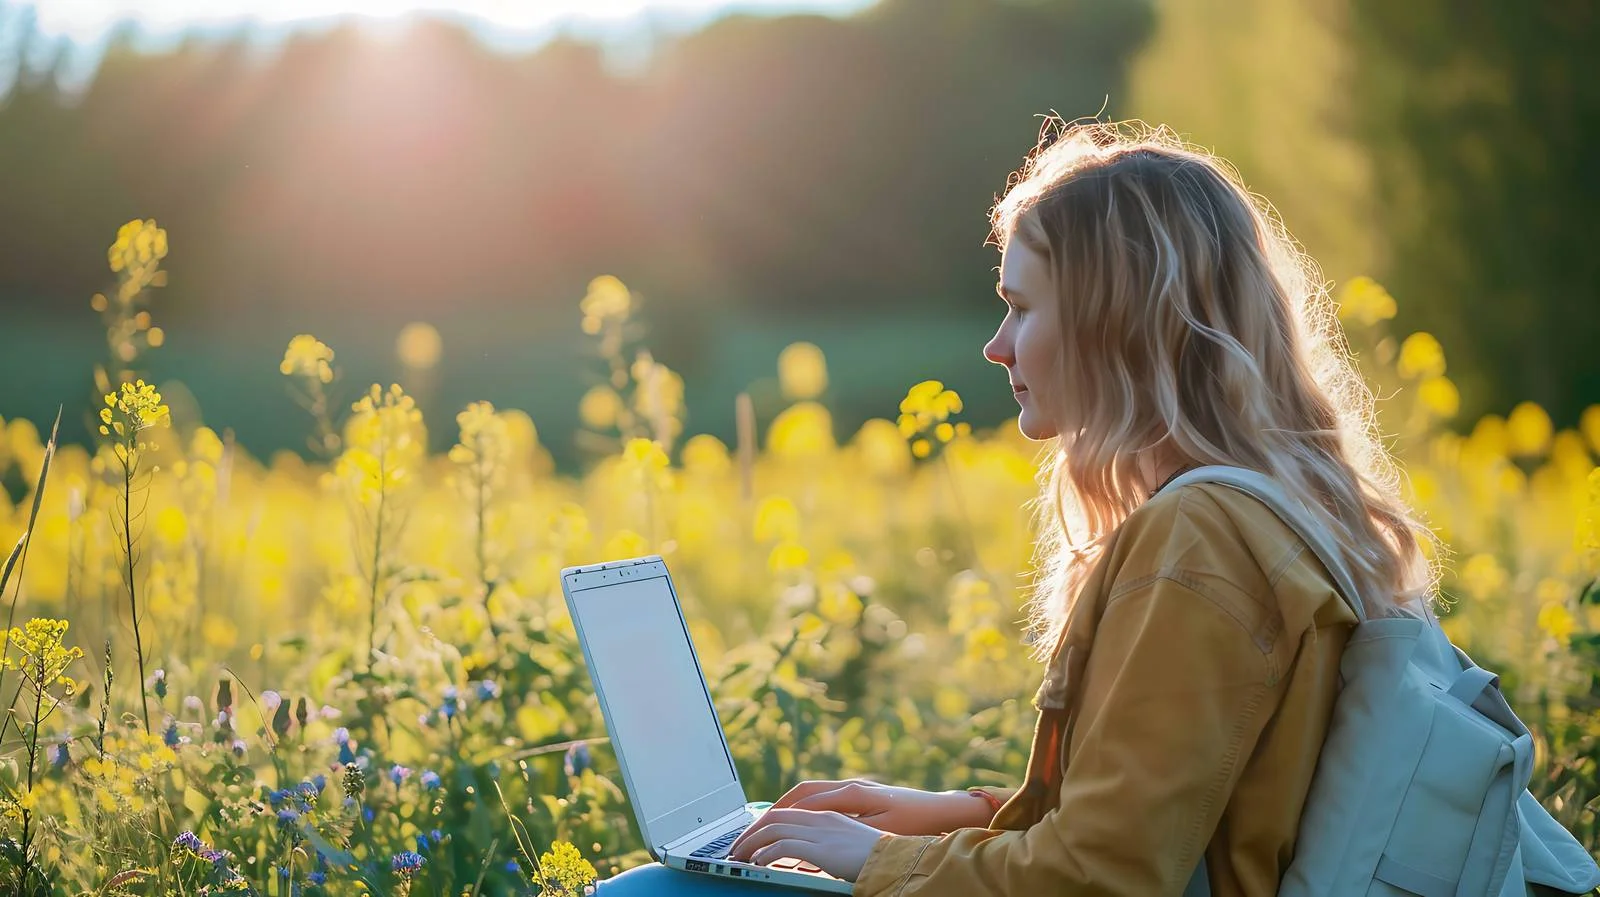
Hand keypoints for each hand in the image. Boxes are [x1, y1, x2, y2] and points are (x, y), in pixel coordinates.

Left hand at [726, 807, 883, 881]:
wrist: (899, 857)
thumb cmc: (877, 853)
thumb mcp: (847, 841)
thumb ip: (825, 840)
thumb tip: (803, 852)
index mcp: (827, 813)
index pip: (785, 811)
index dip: (763, 822)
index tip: (750, 837)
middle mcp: (821, 816)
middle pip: (774, 816)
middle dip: (751, 831)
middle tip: (736, 848)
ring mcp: (820, 830)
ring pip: (773, 829)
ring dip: (751, 842)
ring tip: (739, 857)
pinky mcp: (821, 848)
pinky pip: (783, 847)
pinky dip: (765, 853)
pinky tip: (758, 863)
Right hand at [766, 778, 992, 835]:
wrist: (940, 809)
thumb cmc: (914, 822)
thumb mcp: (881, 832)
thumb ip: (848, 831)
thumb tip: (816, 836)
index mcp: (852, 794)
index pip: (805, 804)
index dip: (780, 817)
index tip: (760, 831)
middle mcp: (848, 785)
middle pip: (801, 792)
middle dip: (776, 808)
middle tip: (756, 826)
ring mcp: (852, 786)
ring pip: (809, 791)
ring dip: (788, 803)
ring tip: (768, 820)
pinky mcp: (857, 792)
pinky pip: (820, 794)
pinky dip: (803, 804)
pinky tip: (797, 816)